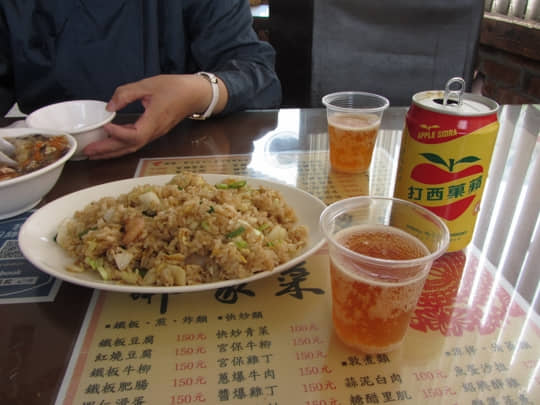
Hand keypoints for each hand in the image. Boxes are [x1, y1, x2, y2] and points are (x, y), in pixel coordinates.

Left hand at [83, 74, 225, 158]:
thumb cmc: (175, 88)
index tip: (105, 124)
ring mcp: (154, 133)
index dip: (119, 133)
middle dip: (108, 150)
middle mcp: (154, 131)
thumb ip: (126, 94)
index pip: (135, 135)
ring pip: (131, 147)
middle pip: (129, 147)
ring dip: (112, 151)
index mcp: (155, 120)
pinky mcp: (153, 132)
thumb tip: (109, 106)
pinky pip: (135, 142)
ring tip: (93, 153)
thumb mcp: (148, 84)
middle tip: (87, 151)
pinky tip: (109, 142)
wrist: (194, 95)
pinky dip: (120, 145)